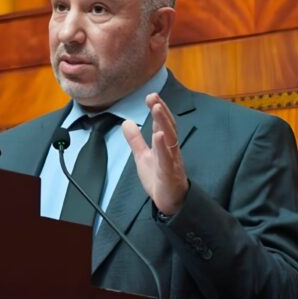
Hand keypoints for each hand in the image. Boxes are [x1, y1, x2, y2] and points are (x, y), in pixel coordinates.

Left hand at [122, 93, 188, 214]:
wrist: (170, 202)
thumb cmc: (159, 178)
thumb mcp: (143, 156)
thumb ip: (136, 140)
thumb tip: (126, 122)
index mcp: (164, 145)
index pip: (162, 124)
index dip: (158, 109)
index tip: (151, 96)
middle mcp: (171, 150)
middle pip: (168, 127)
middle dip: (161, 111)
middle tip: (153, 96)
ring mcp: (172, 161)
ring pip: (170, 139)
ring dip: (164, 122)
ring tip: (157, 108)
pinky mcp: (169, 174)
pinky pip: (167, 159)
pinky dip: (162, 147)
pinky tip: (158, 136)